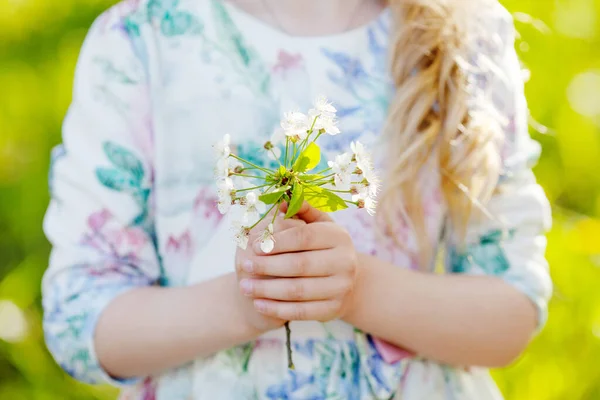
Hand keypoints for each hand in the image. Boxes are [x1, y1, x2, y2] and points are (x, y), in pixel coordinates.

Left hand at [238, 203, 358, 321]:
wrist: (343, 280)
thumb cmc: (319, 247)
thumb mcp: (314, 225)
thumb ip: (298, 211)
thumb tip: (280, 202)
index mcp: (339, 236)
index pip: (304, 236)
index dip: (277, 241)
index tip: (254, 246)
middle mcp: (346, 261)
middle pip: (300, 264)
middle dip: (267, 266)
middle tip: (244, 265)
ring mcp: (342, 287)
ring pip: (298, 291)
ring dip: (267, 290)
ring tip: (244, 287)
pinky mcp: (334, 309)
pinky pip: (301, 312)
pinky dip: (277, 309)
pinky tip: (258, 304)